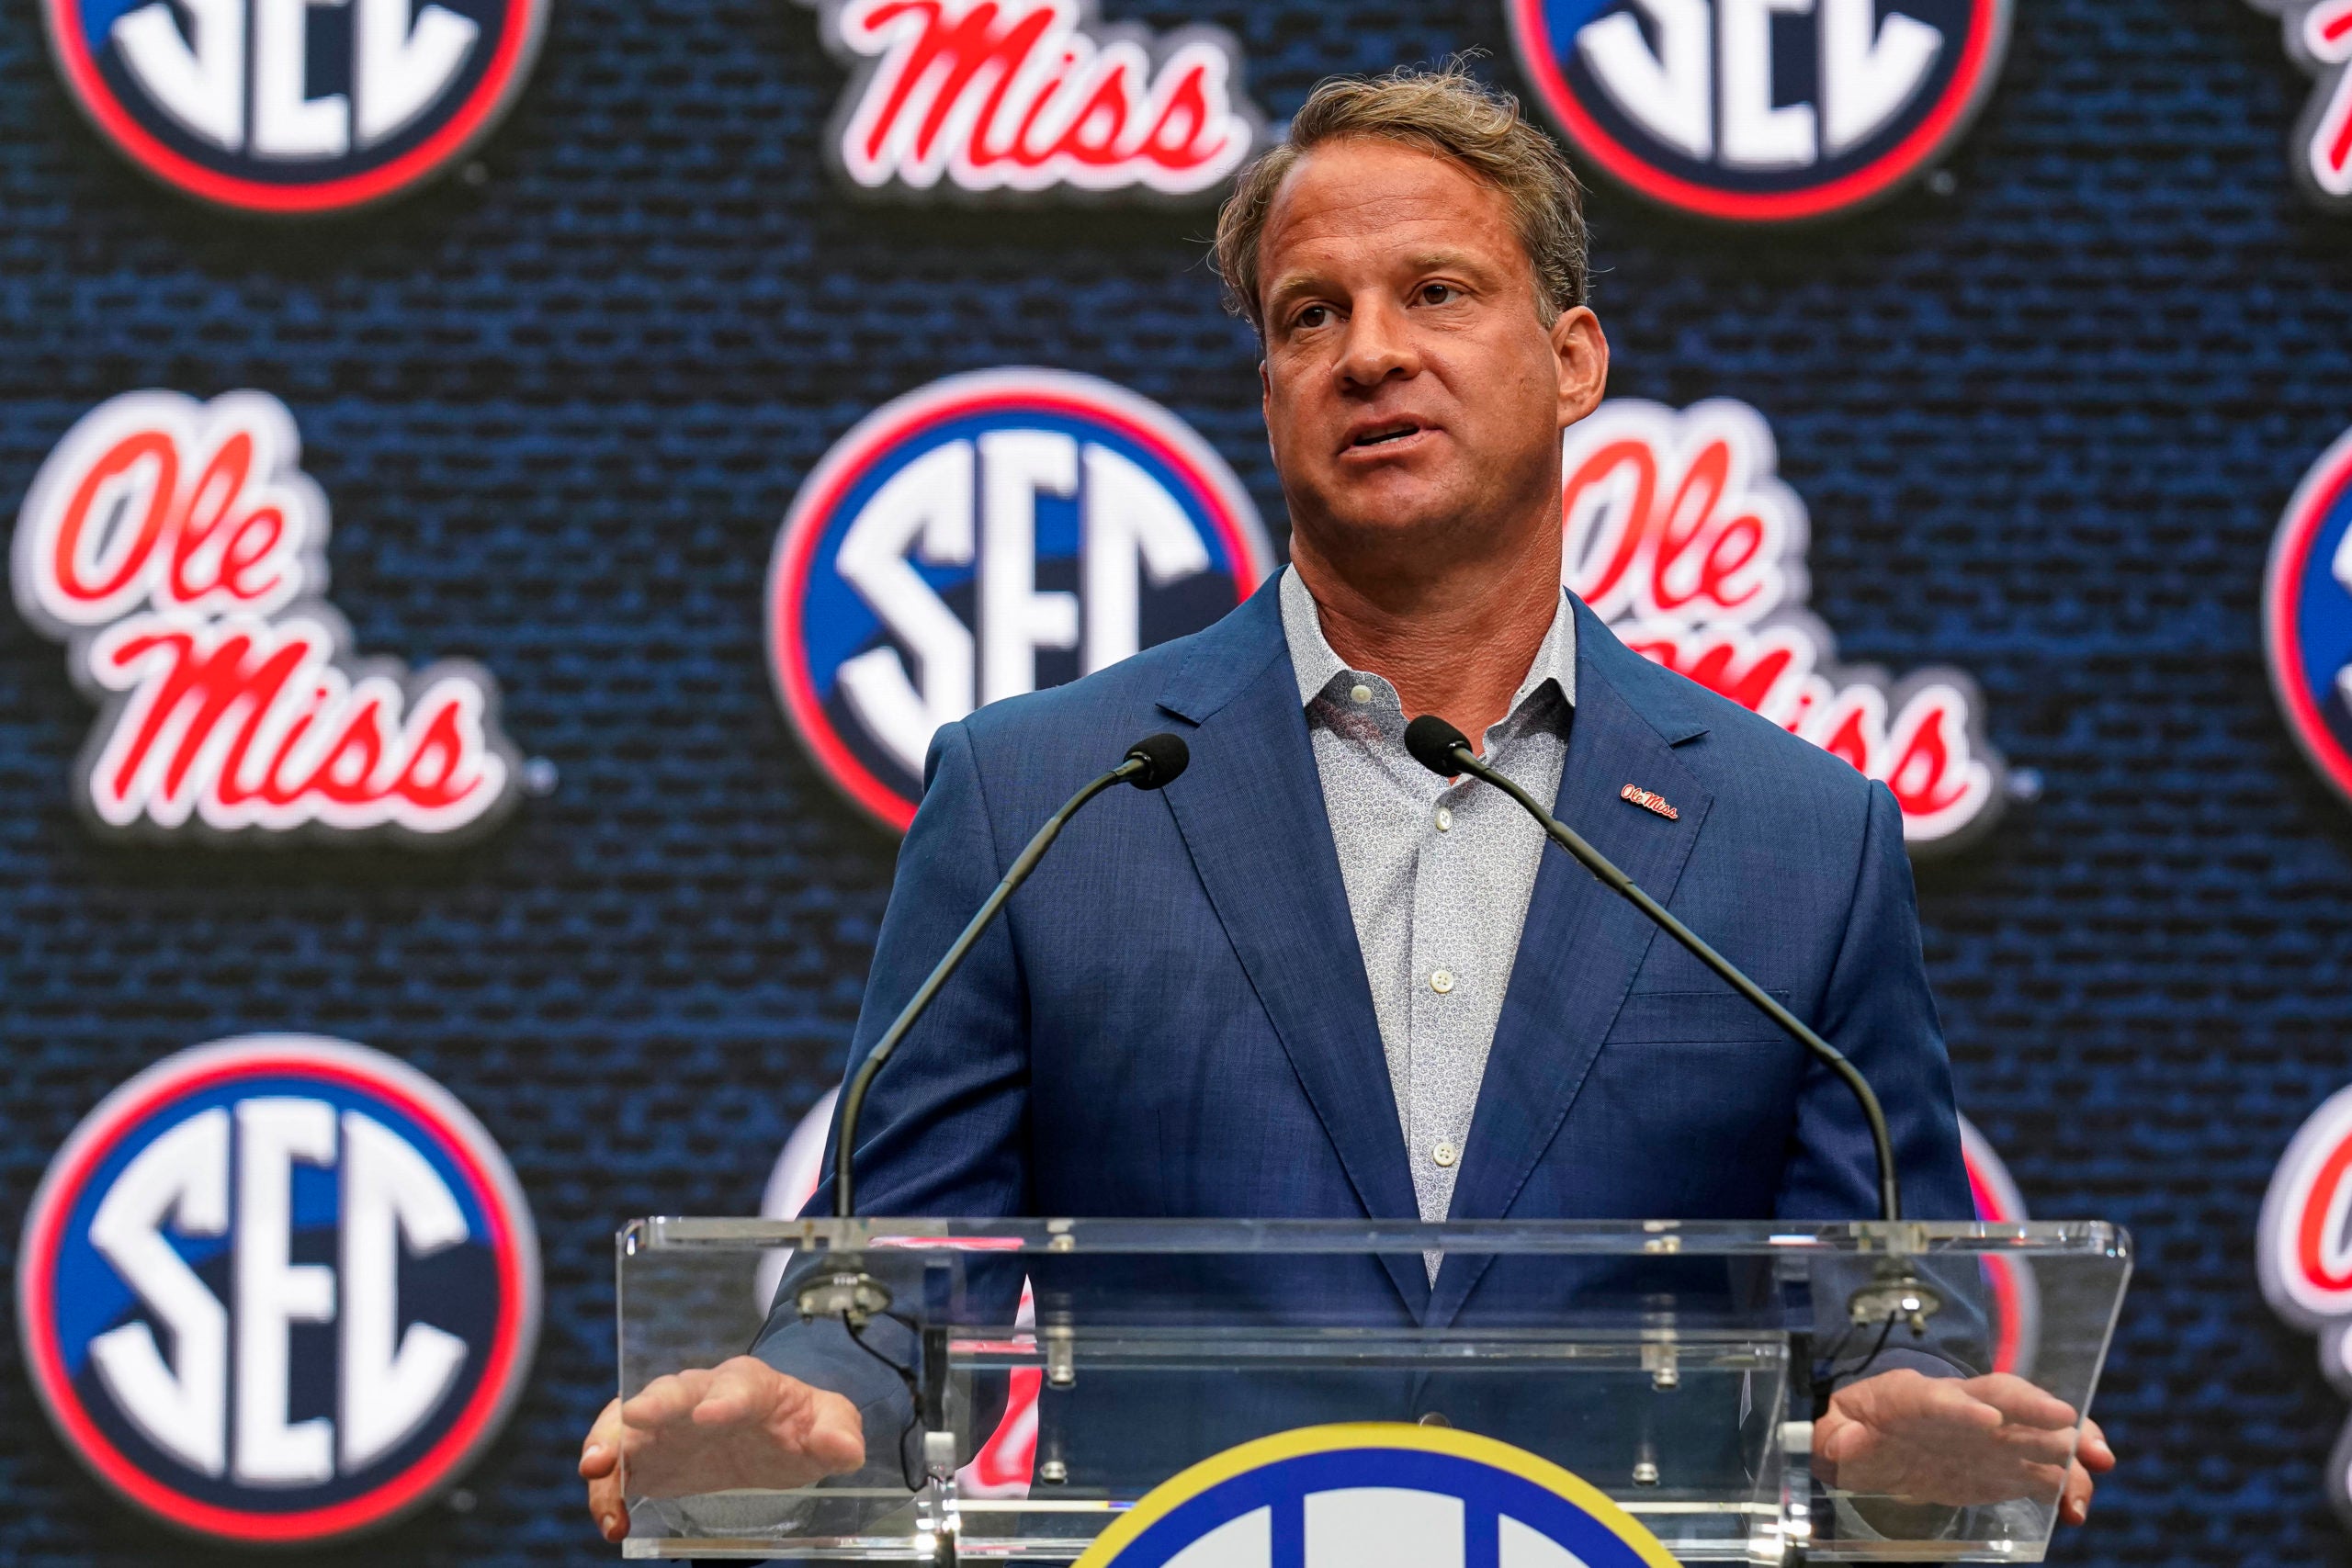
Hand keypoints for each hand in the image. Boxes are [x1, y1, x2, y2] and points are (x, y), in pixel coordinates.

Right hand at [578, 1356, 866, 1542]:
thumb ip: (839, 1433)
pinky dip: (607, 1488)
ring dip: (610, 1442)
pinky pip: (618, 1464)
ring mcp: (668, 1421)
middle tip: (634, 1419)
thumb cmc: (799, 1423)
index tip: (710, 1416)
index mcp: (751, 1385)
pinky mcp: (647, 1453)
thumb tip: (843, 1447)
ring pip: (630, 1422)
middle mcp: (701, 1394)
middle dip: (654, 1402)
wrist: (769, 1435)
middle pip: (674, 1389)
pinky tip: (612, 1520)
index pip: (739, 1385)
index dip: (724, 1398)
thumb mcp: (829, 1425)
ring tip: (595, 1470)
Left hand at [1816, 1369, 2115, 1522]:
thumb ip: (1834, 1438)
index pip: (1938, 1398)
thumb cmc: (1852, 1430)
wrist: (1871, 1442)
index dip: (1961, 1407)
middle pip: (2004, 1399)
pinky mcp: (2001, 1467)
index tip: (1988, 1421)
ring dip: (2068, 1451)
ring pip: (2034, 1432)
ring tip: (2095, 1471)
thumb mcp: (1831, 1434)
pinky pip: (2039, 1472)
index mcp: (1911, 1398)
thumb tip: (1844, 1443)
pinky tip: (2075, 1509)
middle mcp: (1959, 1409)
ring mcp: (1987, 1437)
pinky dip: (2062, 1487)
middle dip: (2040, 1411)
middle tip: (2077, 1432)